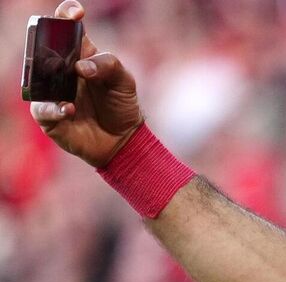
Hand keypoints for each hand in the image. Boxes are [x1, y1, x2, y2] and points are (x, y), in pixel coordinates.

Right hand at [29, 1, 142, 167]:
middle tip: (61, 50)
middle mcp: (60, 71)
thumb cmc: (121, 104)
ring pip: (36, 78)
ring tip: (69, 81)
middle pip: (42, 49)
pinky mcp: (49, 116)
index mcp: (79, 55)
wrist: (123, 138)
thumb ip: (109, 65)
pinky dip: (54, 108)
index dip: (66, 16)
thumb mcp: (124, 81)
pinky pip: (42, 109)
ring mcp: (51, 92)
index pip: (65, 29)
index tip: (75, 13)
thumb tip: (81, 67)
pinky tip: (69, 108)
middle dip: (46, 43)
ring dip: (48, 77)